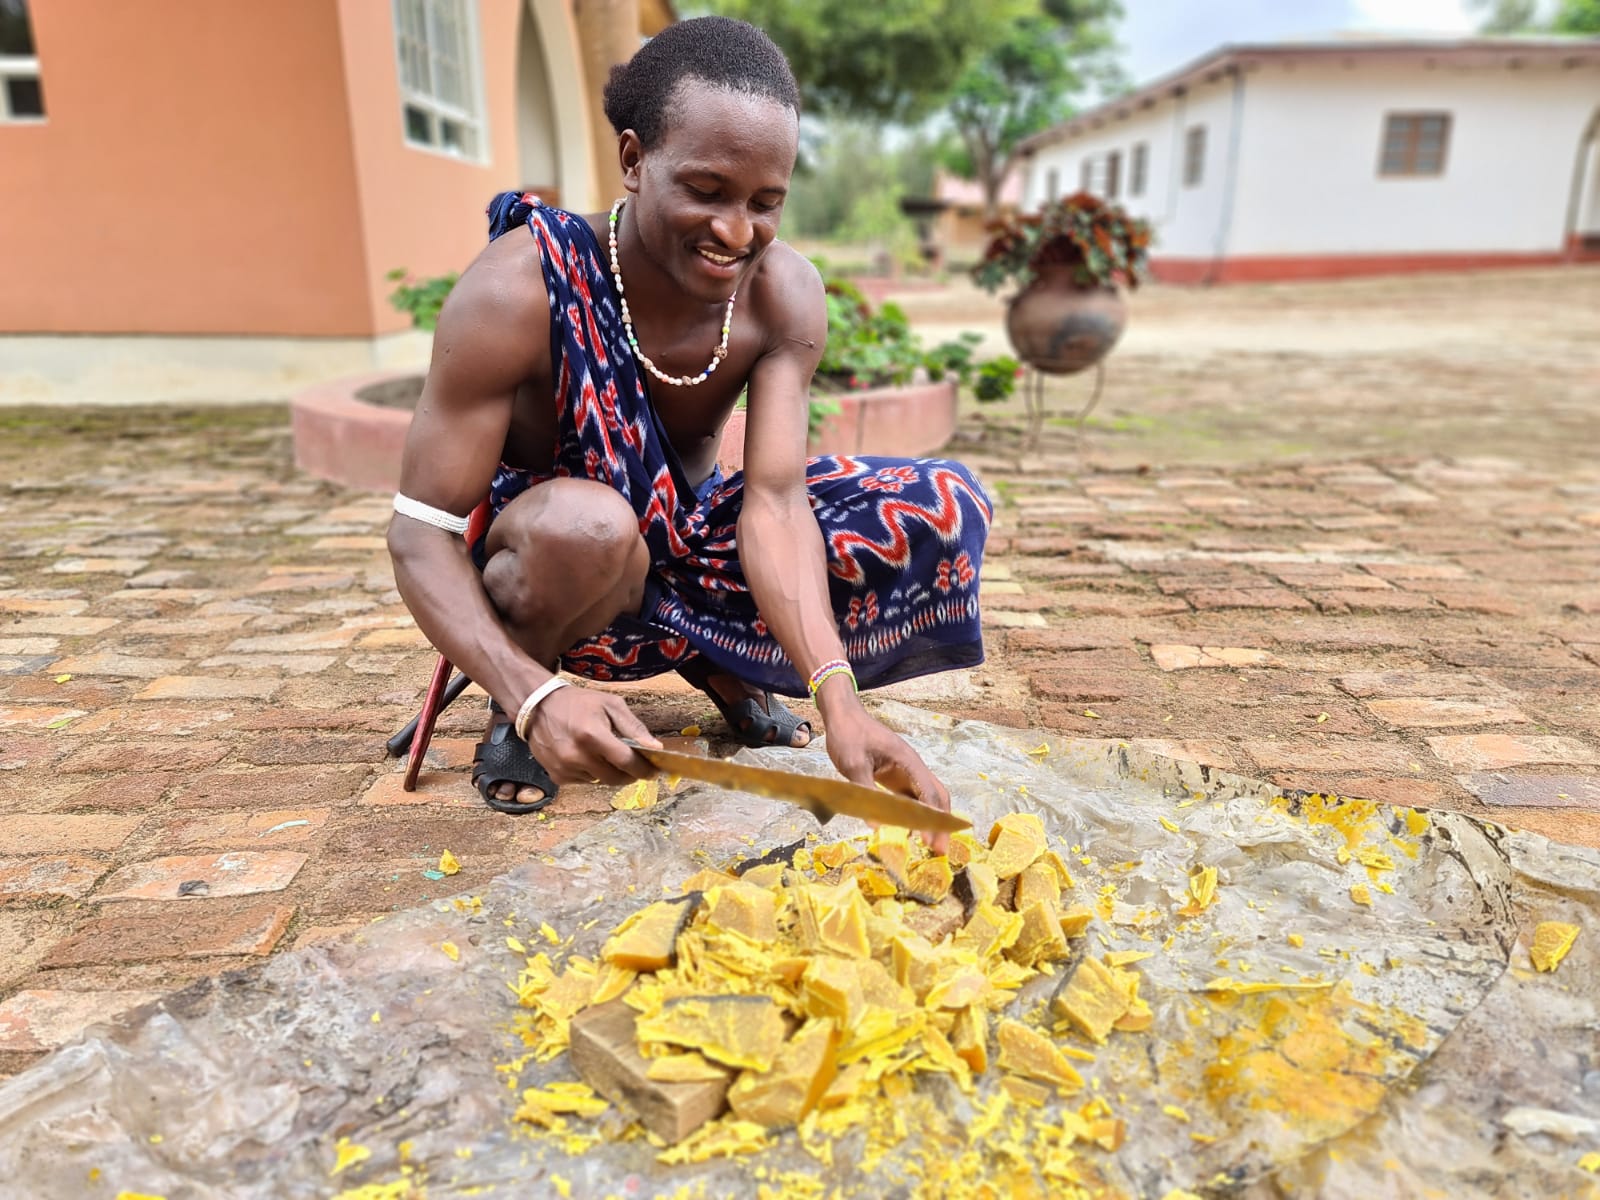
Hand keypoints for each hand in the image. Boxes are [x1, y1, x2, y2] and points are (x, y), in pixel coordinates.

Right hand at [523, 686, 660, 785]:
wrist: (539, 706)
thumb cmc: (577, 703)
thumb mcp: (610, 705)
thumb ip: (633, 727)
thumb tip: (655, 748)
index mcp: (592, 735)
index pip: (626, 762)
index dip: (644, 769)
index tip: (653, 771)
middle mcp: (577, 755)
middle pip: (615, 778)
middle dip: (629, 774)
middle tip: (633, 764)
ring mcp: (565, 768)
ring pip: (600, 781)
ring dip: (609, 772)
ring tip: (605, 754)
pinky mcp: (557, 776)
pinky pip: (584, 782)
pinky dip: (591, 773)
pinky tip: (586, 757)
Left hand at [823, 706, 953, 854]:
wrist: (843, 716)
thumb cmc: (849, 735)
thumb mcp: (853, 763)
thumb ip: (865, 790)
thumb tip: (875, 825)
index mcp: (908, 761)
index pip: (928, 794)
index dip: (932, 819)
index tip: (931, 842)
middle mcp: (913, 767)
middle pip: (937, 797)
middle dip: (941, 823)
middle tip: (938, 850)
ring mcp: (906, 772)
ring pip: (927, 798)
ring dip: (931, 820)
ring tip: (930, 844)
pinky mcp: (896, 777)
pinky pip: (912, 797)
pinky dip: (916, 814)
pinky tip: (911, 830)